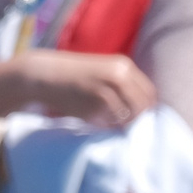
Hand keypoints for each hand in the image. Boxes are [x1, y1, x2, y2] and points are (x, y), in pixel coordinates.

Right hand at [0, 50, 156, 140]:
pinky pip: (109, 122)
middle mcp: (119, 77)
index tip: (136, 115)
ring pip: (127, 116)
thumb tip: (141, 110)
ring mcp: (106, 92)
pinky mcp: (93, 106)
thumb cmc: (72, 75)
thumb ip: (122, 86)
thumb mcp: (103, 72)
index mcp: (123, 67)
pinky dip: (105, 125)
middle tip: (123, 123)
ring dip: (120, 123)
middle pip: (142, 106)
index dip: (145, 107)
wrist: (43, 74)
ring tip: (105, 120)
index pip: (149, 93)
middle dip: (136, 118)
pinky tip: (93, 119)